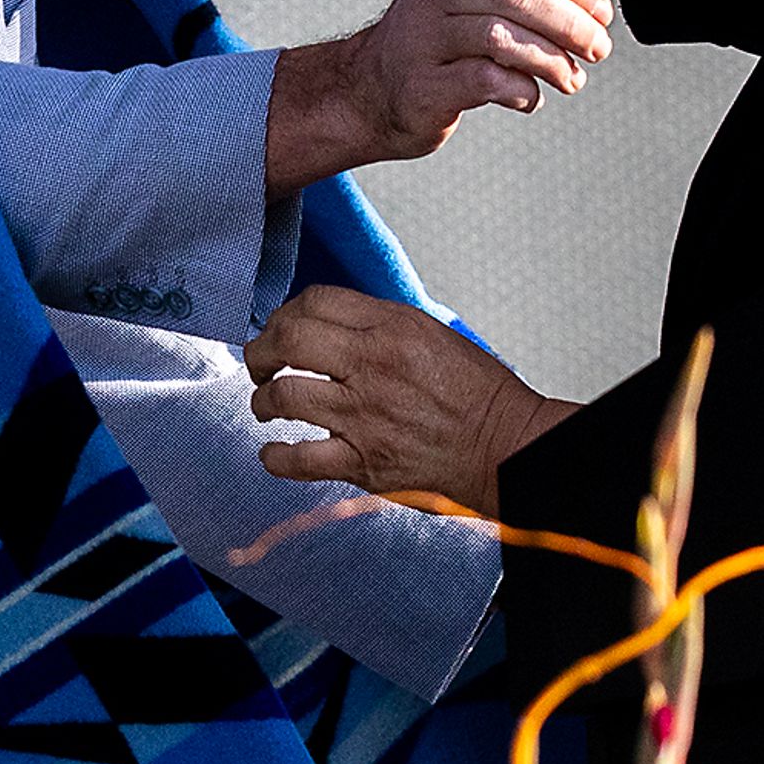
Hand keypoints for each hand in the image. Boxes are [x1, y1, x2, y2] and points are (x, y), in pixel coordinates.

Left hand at [246, 287, 578, 515]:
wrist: (504, 446)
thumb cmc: (475, 393)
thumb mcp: (432, 334)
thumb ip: (380, 325)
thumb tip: (328, 324)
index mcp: (393, 328)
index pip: (316, 301)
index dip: (287, 312)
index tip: (282, 327)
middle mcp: (373, 366)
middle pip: (287, 340)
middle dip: (261, 349)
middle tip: (259, 361)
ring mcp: (364, 416)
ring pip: (283, 396)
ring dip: (263, 399)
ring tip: (266, 403)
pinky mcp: (363, 462)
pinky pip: (299, 459)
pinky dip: (276, 456)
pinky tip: (273, 451)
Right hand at [265, 0, 615, 189]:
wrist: (370, 93)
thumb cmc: (441, 43)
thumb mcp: (483, 1)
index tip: (602, 10)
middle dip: (569, 21)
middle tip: (598, 49)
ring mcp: (421, 37)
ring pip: (500, 36)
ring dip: (551, 60)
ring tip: (572, 80)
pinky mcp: (422, 85)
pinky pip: (485, 81)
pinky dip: (521, 91)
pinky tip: (531, 98)